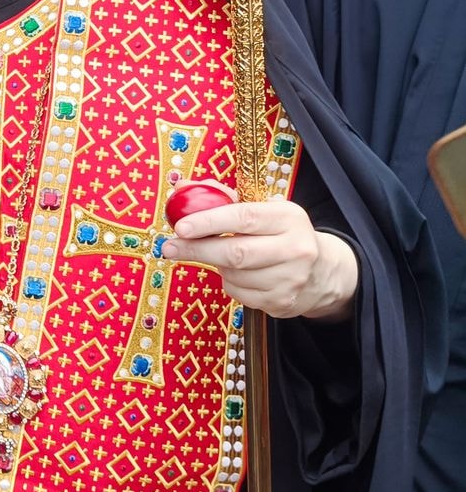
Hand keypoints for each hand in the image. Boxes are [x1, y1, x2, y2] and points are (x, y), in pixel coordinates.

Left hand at [161, 200, 358, 321]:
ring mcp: (291, 279)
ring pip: (234, 275)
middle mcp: (295, 248)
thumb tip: (182, 188)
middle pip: (236, 253)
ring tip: (221, 257)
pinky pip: (239, 294)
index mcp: (289, 217)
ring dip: (217, 266)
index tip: (180, 226)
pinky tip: (240, 274)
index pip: (244, 216)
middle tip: (169, 247)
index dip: (209, 221)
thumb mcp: (264, 209)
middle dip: (197, 250)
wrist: (322, 271)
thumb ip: (224, 198)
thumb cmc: (281, 233)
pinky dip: (230, 283)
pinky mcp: (282, 303)